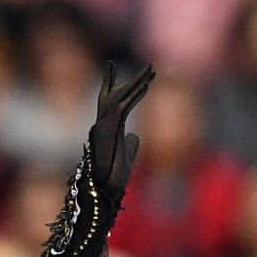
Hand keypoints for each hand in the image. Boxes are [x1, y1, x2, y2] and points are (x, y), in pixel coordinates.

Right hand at [89, 61, 155, 197]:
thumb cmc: (114, 178)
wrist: (105, 188)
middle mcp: (105, 122)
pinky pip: (121, 106)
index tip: (144, 80)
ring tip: (153, 72)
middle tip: (151, 68)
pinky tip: (146, 86)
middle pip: (118, 94)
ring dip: (138, 83)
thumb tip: (135, 136)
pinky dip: (133, 94)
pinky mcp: (107, 128)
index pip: (119, 103)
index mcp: (111, 128)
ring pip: (120, 96)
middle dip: (134, 80)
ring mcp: (104, 124)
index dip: (129, 89)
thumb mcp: (128, 157)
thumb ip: (131, 144)